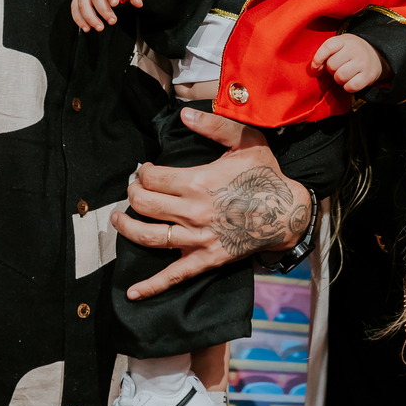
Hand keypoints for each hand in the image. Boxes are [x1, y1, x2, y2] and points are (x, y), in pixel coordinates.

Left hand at [111, 109, 310, 298]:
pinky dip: (151, 286)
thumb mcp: (246, 141)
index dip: (142, 172)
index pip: (151, 178)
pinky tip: (132, 292)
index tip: (144, 170)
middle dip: (132, 194)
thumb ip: (214, 125)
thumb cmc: (265, 175)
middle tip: (133, 189)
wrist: (287, 212)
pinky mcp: (206, 259)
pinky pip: (174, 276)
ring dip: (126, 228)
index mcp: (198, 182)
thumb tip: (184, 113)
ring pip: (148, 236)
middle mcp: (192, 212)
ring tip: (118, 220)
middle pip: (143, 204)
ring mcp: (197, 238)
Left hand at [311, 32, 384, 92]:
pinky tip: (351, 81)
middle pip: (332, 65)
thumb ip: (327, 52)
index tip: (315, 66)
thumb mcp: (341, 44)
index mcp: (345, 40)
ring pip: (340, 77)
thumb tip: (315, 68)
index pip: (327, 47)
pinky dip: (347, 87)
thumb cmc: (351, 51)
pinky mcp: (368, 76)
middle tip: (338, 67)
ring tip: (344, 74)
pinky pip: (350, 87)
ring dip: (339, 79)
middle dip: (331, 69)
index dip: (318, 58)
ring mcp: (363, 63)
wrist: (377, 55)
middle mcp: (355, 49)